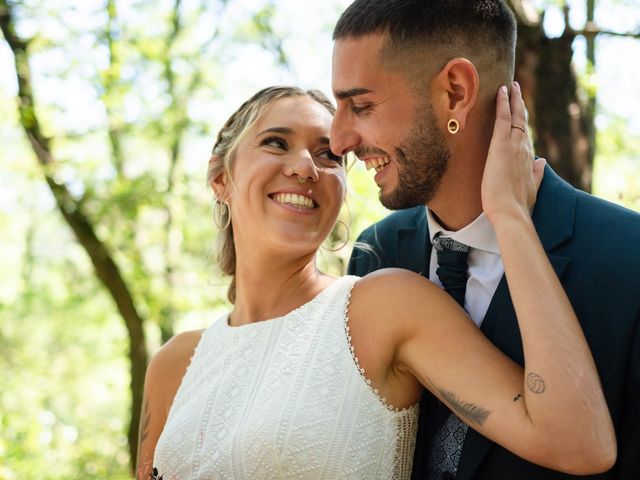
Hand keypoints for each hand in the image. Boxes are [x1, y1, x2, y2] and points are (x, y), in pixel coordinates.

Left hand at [481, 82, 545, 221]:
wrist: (510, 212)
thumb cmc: (516, 206)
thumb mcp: (530, 189)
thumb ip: (536, 174)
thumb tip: (541, 162)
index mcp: (528, 160)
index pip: (525, 136)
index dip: (523, 122)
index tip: (521, 110)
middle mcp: (524, 149)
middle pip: (523, 122)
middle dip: (520, 105)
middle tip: (516, 88)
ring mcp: (514, 146)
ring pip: (516, 117)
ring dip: (514, 100)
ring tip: (511, 85)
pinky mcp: (502, 145)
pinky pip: (504, 119)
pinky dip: (503, 104)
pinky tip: (502, 91)